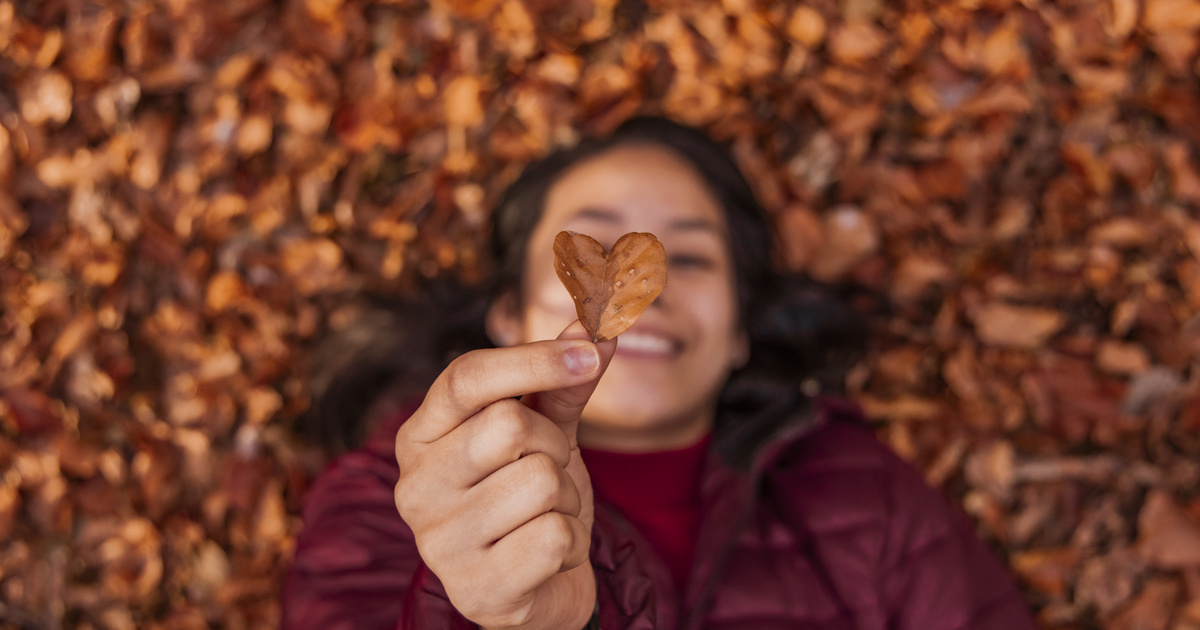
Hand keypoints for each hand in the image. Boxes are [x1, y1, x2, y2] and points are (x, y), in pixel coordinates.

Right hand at [394, 322, 614, 629]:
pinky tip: (549, 553)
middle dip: (553, 444)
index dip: (533, 359)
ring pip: (540, 481)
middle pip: (508, 425)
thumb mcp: (544, 435)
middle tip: (551, 467)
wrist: (536, 590)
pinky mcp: (476, 589)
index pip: (465, 377)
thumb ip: (562, 385)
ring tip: (547, 515)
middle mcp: (414, 487)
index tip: (589, 353)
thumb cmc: (530, 500)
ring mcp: (439, 542)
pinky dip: (571, 541)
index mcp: (419, 437)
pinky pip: (553, 537)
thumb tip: (595, 330)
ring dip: (566, 498)